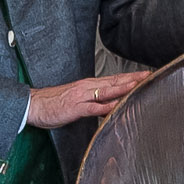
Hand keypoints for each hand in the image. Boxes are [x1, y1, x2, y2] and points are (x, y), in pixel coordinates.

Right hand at [22, 70, 144, 128]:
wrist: (33, 105)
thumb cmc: (53, 104)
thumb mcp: (78, 101)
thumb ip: (94, 102)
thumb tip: (110, 105)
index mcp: (89, 85)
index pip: (114, 79)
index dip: (131, 77)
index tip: (146, 75)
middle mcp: (88, 87)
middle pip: (115, 81)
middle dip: (133, 79)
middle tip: (150, 75)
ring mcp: (82, 97)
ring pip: (107, 91)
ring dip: (123, 87)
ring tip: (139, 85)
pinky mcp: (75, 108)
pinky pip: (93, 107)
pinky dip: (106, 106)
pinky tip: (116, 105)